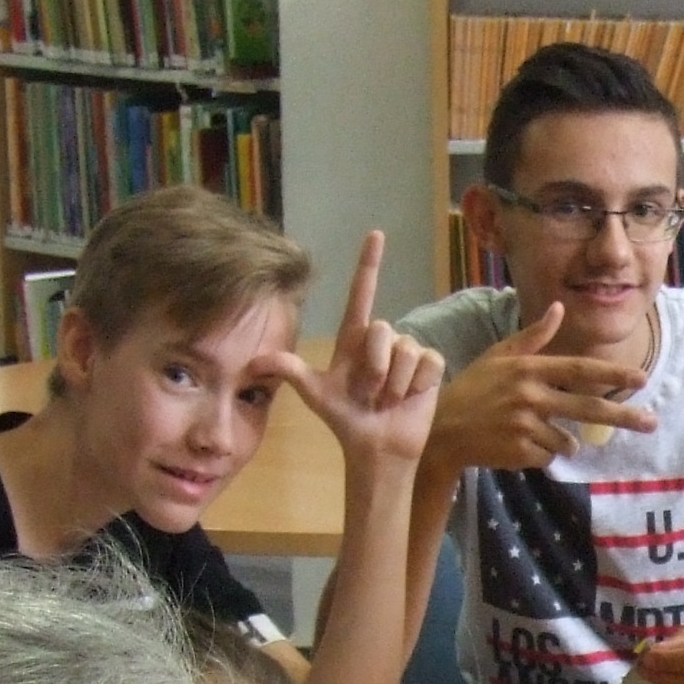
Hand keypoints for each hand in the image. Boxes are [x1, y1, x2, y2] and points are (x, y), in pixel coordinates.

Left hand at [277, 233, 443, 464]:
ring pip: (405, 349)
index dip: (369, 264)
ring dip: (395, 382)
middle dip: (374, 367)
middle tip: (370, 394)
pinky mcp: (430, 367)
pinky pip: (427, 362)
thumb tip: (254, 362)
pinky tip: (409, 398)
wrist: (376, 448)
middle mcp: (381, 340)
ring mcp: (407, 353)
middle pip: (381, 328)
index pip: (362, 292)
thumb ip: (290, 372)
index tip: (375, 234)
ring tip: (388, 400)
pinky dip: (417, 385)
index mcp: (354, 339)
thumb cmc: (346, 419)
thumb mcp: (315, 395)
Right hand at [425, 302, 658, 469]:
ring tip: (532, 430)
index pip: (579, 371)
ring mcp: (525, 426)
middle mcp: (530, 396)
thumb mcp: (500, 356)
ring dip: (562, 441)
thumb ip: (534, 336)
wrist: (442, 429)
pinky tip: (517, 443)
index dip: (612, 375)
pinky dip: (540, 453)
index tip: (641, 379)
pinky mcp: (519, 452)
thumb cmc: (474, 388)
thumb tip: (559, 308)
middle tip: (651, 422)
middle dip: (623, 416)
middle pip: (587, 408)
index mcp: (528, 369)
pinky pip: (547, 456)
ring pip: (566, 441)